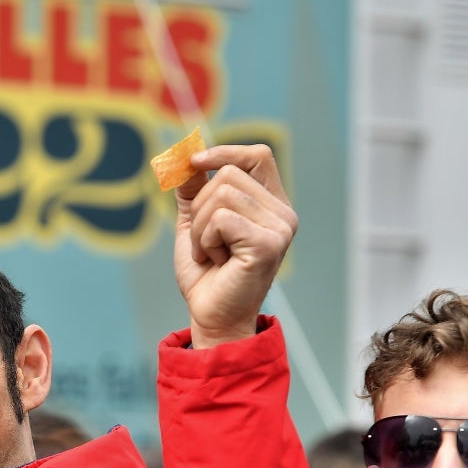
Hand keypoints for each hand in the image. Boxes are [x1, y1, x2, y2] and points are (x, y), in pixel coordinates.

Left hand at [173, 144, 297, 347]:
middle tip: (205, 241)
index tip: (194, 162)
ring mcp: (280, 228)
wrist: (211, 315)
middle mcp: (283, 213)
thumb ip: (194, 190)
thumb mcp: (195, 224)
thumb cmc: (206, 273)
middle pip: (228, 174)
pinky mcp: (268, 244)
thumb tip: (184, 156)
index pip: (258, 155)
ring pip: (221, 195)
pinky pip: (221, 219)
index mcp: (271, 204)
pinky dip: (205, 240)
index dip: (224, 152)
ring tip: (210, 253)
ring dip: (200, 228)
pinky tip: (216, 261)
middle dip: (200, 207)